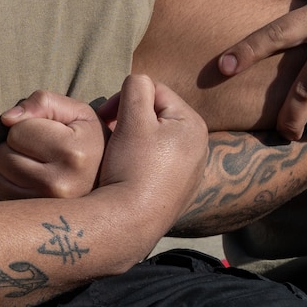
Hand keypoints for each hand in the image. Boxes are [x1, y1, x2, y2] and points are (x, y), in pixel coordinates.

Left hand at [0, 91, 105, 200]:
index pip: (17, 131)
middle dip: (13, 146)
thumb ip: (43, 102)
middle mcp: (60, 183)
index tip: (45, 132)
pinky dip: (7, 186)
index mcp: (73, 152)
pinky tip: (29, 181)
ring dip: (8, 167)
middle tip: (36, 149)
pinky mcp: (36, 221)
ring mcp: (46, 207)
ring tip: (33, 164)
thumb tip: (6, 119)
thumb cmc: (88, 140)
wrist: (114, 184)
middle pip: (3, 155)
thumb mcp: (76, 112)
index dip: (26, 125)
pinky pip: (1, 197)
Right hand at [92, 74, 207, 227]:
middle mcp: (201, 147)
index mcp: (194, 124)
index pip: (155, 92)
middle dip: (132, 120)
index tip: (105, 118)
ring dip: (136, 140)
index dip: (126, 100)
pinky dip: (144, 163)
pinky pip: (160, 164)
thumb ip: (136, 87)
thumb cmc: (132, 167)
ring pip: (157, 140)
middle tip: (112, 136)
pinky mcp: (181, 191)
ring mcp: (192, 172)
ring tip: (120, 156)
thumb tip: (139, 83)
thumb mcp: (132, 118)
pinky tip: (130, 174)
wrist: (130, 223)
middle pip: (157, 116)